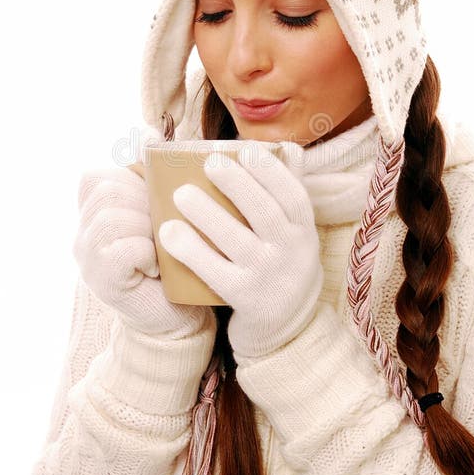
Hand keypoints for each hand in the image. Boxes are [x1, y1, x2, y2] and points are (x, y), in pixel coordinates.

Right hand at [72, 167, 214, 337]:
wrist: (178, 318)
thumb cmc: (176, 260)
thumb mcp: (164, 214)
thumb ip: (153, 179)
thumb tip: (149, 135)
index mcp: (94, 213)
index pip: (95, 177)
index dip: (128, 177)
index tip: (152, 195)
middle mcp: (83, 233)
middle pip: (107, 190)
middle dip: (144, 202)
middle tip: (164, 227)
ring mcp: (87, 258)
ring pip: (112, 217)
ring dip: (147, 227)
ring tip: (162, 246)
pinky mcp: (102, 280)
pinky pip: (123, 247)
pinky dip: (148, 252)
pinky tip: (158, 266)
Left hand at [157, 143, 323, 358]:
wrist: (287, 327)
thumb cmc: (281, 262)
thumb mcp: (296, 232)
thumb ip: (288, 193)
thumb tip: (282, 147)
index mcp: (303, 229)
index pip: (292, 195)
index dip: (271, 172)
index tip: (245, 152)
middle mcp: (291, 252)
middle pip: (264, 213)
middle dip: (237, 184)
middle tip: (208, 163)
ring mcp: (268, 277)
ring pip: (237, 240)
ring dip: (208, 214)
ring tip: (181, 194)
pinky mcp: (245, 299)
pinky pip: (215, 272)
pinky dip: (191, 251)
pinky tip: (169, 232)